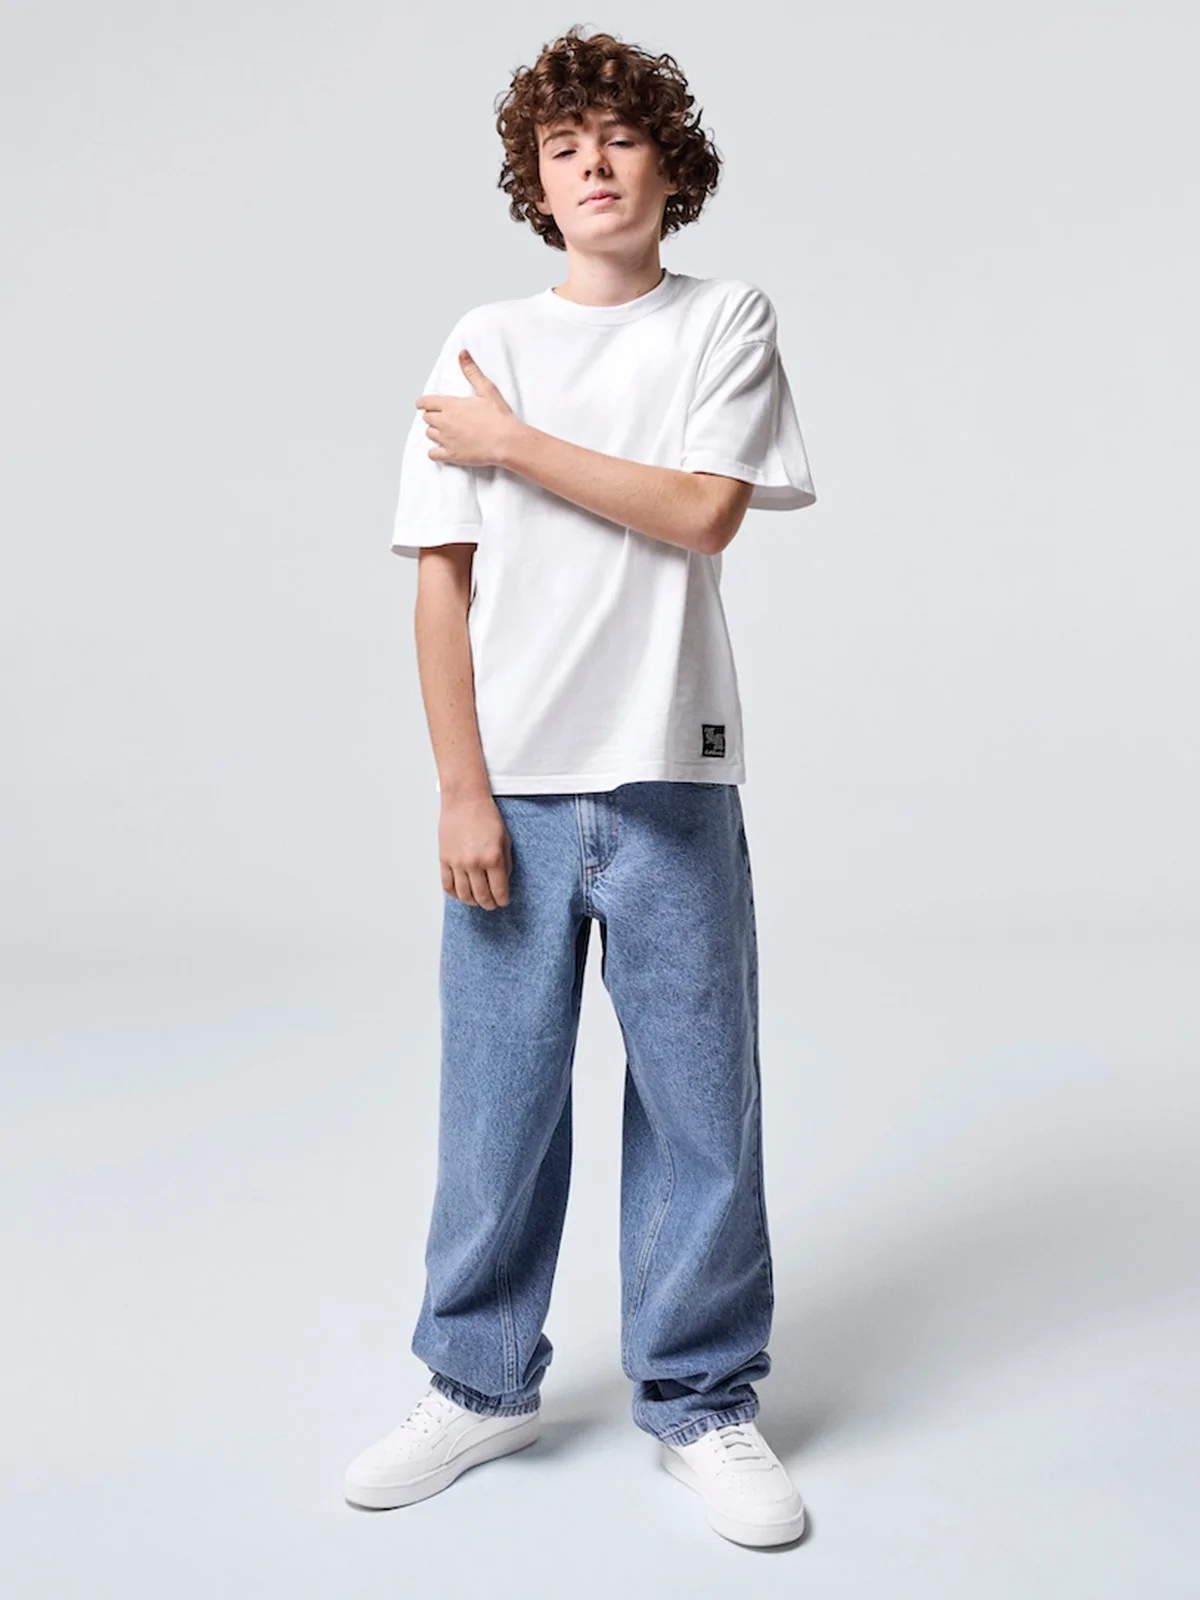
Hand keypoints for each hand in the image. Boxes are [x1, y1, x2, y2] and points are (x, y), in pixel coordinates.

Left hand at [418, 350, 518, 467]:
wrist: (507, 441)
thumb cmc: (498, 417)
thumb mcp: (486, 389)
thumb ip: (471, 371)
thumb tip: (462, 354)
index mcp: (450, 405)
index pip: (426, 402)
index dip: (424, 403)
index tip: (424, 404)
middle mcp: (444, 422)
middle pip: (427, 418)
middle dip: (432, 416)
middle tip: (441, 417)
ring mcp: (446, 440)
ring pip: (429, 434)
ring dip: (434, 432)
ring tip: (444, 432)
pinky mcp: (451, 455)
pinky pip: (433, 455)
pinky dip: (435, 452)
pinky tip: (441, 450)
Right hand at [439, 790, 511, 908]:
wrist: (465, 800)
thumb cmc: (486, 816)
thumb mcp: (505, 839)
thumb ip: (505, 864)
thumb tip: (502, 883)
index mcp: (493, 858)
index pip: (499, 891)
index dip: (502, 900)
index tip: (503, 902)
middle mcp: (474, 863)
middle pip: (481, 896)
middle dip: (489, 904)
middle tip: (492, 904)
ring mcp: (457, 862)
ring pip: (464, 894)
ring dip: (472, 902)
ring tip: (477, 901)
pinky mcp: (444, 859)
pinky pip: (447, 885)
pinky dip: (454, 894)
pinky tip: (460, 893)